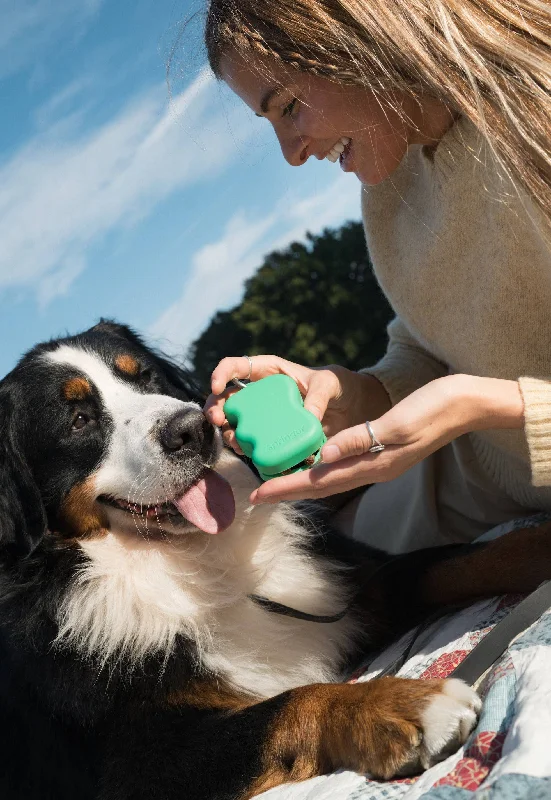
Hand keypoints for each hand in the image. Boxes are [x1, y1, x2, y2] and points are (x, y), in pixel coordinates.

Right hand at [204, 355, 390, 452]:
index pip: (237, 366)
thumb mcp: (331, 384)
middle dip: (216, 408)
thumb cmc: (340, 386)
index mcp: (270, 372)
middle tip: (217, 420)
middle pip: (228, 398)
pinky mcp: (273, 436)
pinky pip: (254, 443)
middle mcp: (261, 394)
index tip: (217, 387)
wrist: (354, 410)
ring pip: (235, 423)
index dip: (222, 373)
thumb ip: (319, 395)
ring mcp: (265, 417)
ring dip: (228, 432)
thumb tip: (308, 417)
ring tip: (235, 441)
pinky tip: (249, 453)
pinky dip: (248, 449)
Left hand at [247, 374, 523, 503]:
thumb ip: (360, 439)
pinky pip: (343, 466)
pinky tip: (311, 463)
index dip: (287, 487)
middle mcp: (372, 468)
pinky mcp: (381, 452)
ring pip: (331, 478)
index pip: (320, 481)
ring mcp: (378, 462)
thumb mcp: (397, 423)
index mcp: (373, 463)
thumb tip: (324, 456)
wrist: (464, 405)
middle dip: (288, 489)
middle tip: (256, 494)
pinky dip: (321, 468)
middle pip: (321, 485)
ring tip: (275, 482)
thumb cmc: (433, 408)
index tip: (258, 495)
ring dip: (302, 481)